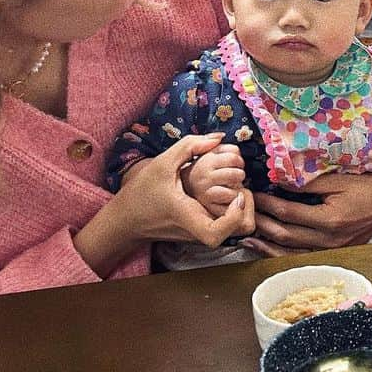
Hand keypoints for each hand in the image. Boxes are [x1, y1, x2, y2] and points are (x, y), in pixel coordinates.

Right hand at [75, 134, 255, 276]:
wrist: (126, 219)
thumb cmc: (142, 192)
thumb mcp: (163, 162)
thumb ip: (191, 146)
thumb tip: (218, 137)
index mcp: (186, 215)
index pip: (215, 234)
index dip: (233, 218)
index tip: (237, 197)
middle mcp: (194, 230)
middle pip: (231, 234)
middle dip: (244, 214)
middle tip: (242, 192)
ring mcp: (197, 234)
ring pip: (230, 232)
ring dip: (239, 213)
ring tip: (236, 191)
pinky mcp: (198, 233)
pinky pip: (221, 226)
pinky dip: (229, 213)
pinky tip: (226, 196)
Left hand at [242, 167, 371, 255]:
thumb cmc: (369, 183)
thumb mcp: (340, 178)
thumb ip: (309, 181)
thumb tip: (280, 179)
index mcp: (330, 219)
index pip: (289, 213)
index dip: (268, 204)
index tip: (254, 194)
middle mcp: (330, 239)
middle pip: (286, 235)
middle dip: (262, 223)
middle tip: (245, 212)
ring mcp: (334, 248)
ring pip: (292, 252)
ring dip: (268, 244)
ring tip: (248, 236)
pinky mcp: (336, 251)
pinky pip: (305, 256)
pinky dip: (284, 253)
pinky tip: (271, 247)